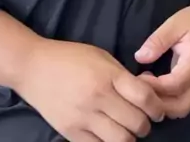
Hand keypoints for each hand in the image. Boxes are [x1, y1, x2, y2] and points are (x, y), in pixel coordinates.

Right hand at [17, 38, 164, 141]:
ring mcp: (83, 118)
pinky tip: (107, 134)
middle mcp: (98, 97)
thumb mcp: (100, 57)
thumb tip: (147, 93)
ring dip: (129, 138)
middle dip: (145, 124)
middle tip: (141, 120)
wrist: (32, 67)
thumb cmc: (69, 57)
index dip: (157, 108)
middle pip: (137, 123)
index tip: (157, 110)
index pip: (144, 98)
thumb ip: (122, 76)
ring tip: (125, 129)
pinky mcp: (71, 133)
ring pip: (122, 141)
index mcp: (107, 75)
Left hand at [134, 0, 189, 119]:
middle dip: (158, 104)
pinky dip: (169, 101)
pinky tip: (156, 87)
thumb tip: (139, 57)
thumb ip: (157, 41)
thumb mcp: (174, 24)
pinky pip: (185, 101)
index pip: (174, 86)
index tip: (137, 79)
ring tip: (147, 87)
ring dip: (163, 105)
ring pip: (183, 108)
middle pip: (180, 107)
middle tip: (140, 89)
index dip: (154, 87)